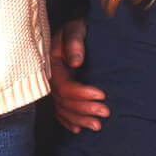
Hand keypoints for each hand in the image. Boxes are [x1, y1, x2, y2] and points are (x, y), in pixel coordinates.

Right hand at [50, 18, 107, 133]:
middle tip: (106, 113)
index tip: (103, 95)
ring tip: (98, 126)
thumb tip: (75, 61)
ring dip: (80, 120)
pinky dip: (68, 121)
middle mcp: (50, 79)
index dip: (83, 94)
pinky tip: (78, 129)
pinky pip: (59, 110)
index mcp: (52, 65)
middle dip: (85, 110)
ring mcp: (53, 86)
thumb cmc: (75, 26)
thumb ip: (74, 42)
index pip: (65, 87)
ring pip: (63, 109)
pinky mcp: (58, 90)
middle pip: (65, 102)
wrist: (71, 26)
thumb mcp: (74, 28)